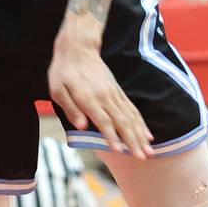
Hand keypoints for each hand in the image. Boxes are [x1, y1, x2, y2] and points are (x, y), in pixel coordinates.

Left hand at [49, 30, 151, 158]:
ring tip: (150, 151)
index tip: (120, 151)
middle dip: (133, 141)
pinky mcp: (118, 92)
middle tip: (143, 157)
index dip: (111, 136)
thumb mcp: (57, 89)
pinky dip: (141, 123)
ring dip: (141, 135)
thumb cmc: (63, 71)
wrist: (79, 49)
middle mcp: (105, 97)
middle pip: (122, 122)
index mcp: (89, 98)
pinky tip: (147, 135)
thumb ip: (70, 108)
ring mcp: (114, 94)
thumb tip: (81, 126)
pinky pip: (132, 110)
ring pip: (131, 117)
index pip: (103, 120)